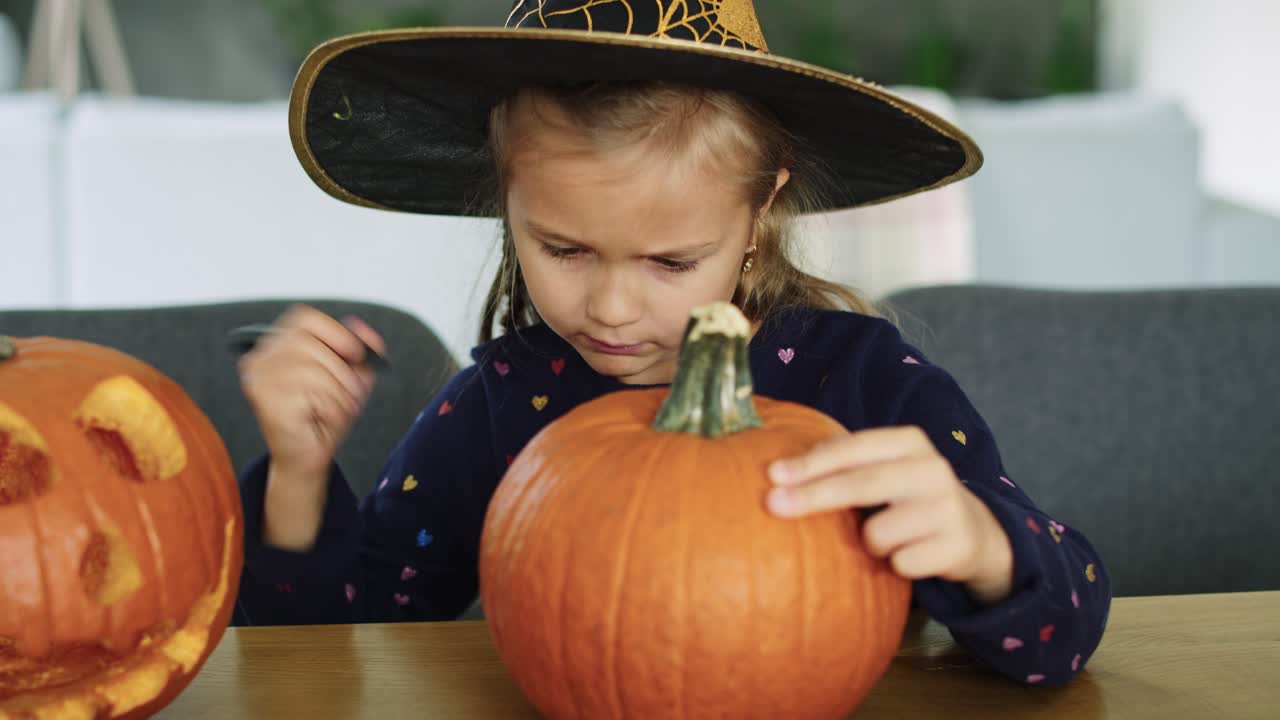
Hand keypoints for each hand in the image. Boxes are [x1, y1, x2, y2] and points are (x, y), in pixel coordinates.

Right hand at [238, 304, 385, 477]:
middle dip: (342, 373)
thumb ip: (362, 351)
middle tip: (349, 396)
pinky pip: (310, 397)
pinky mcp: (265, 402)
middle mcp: (261, 359)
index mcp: (277, 346)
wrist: (305, 458)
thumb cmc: (323, 416)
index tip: (356, 353)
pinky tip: (322, 421)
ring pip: (313, 372)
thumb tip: (363, 330)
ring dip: (338, 396)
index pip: (304, 318)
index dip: (335, 332)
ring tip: (335, 411)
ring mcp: (259, 380)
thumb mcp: (351, 378)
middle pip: (310, 345)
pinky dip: (329, 411)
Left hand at [766, 426, 1013, 604]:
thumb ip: (843, 464)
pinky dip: (895, 566)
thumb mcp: (883, 469)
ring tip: (886, 539)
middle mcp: (933, 469)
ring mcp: (949, 508)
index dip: (813, 462)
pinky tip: (912, 554)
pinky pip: (901, 564)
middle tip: (773, 505)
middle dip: (814, 496)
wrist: (974, 534)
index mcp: (910, 442)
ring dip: (869, 544)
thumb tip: (776, 471)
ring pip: (879, 534)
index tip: (773, 474)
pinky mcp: (957, 546)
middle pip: (862, 484)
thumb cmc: (907, 498)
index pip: (854, 448)